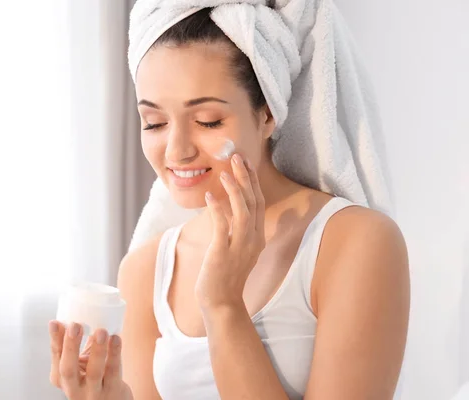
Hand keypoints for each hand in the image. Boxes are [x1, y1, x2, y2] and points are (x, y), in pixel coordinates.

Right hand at [49, 321, 132, 399]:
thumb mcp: (80, 363)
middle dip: (70, 346)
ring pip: (93, 372)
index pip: (56, 356)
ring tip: (101, 331)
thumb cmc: (95, 379)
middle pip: (68, 369)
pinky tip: (116, 338)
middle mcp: (74, 388)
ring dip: (96, 350)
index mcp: (61, 377)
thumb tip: (77, 311)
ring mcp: (93, 393)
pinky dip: (114, 354)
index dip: (55, 339)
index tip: (55, 322)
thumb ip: (77, 344)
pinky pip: (113, 372)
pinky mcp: (112, 392)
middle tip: (75, 325)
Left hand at [195, 153, 265, 309]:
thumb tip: (231, 209)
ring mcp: (239, 247)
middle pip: (254, 202)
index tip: (245, 163)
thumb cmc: (226, 275)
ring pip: (242, 211)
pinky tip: (210, 196)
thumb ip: (238, 229)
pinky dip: (217, 209)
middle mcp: (253, 240)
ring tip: (225, 172)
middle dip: (246, 178)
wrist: (222, 303)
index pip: (258, 203)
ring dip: (235, 190)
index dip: (252, 181)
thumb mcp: (238, 249)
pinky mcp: (222, 253)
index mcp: (257, 237)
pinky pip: (222, 226)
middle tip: (237, 157)